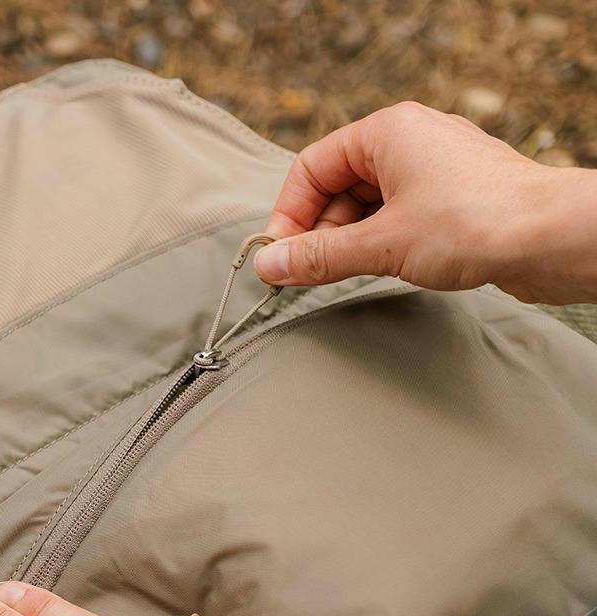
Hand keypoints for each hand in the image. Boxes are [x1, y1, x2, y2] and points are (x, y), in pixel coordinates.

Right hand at [254, 101, 596, 304]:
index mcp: (387, 132)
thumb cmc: (475, 223)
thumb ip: (318, 257)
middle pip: (338, 187)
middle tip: (307, 275)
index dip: (289, 214)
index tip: (279, 256)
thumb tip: (270, 265)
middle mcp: (410, 142)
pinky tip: (379, 269)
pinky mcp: (453, 199)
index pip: (312, 168)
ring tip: (345, 276)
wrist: (552, 238)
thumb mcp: (380, 244)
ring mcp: (434, 170)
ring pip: (367, 206)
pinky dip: (378, 243)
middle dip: (318, 233)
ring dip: (348, 242)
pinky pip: (397, 217)